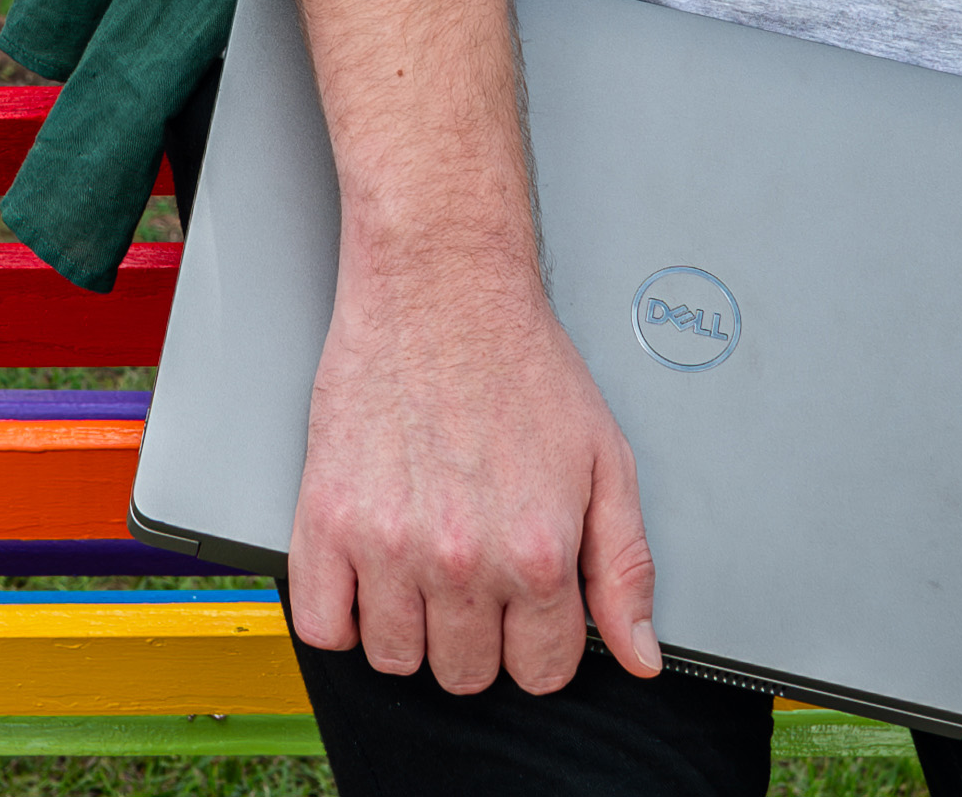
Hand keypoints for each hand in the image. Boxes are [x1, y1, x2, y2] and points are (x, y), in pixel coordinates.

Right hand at [283, 249, 661, 696]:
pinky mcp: (325, 518)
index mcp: (536, 552)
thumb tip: (639, 655)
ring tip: (424, 570)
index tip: (526, 612)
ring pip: (395, 660)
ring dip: (412, 629)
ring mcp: (386, 544)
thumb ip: (626, 569)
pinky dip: (343, 617)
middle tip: (477, 579)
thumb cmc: (519, 361)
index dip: (539, 644)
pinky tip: (368, 578)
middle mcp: (461, 559)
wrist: (441, 286)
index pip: (541, 671)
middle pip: (465, 674)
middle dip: (479, 639)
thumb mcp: (606, 461)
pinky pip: (323, 624)